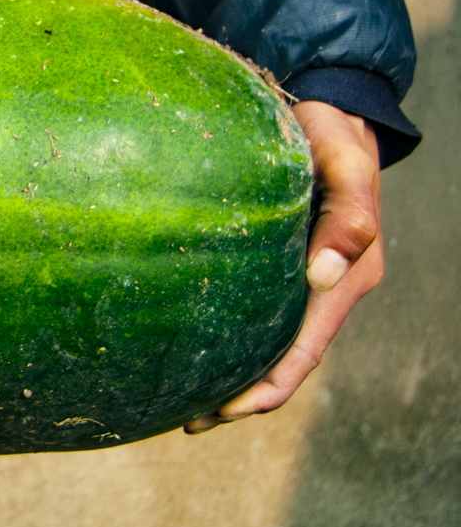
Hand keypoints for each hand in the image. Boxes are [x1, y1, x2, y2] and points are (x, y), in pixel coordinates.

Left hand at [184, 100, 381, 432]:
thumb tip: (326, 274)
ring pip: (265, 339)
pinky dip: (225, 330)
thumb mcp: (347, 161)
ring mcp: (301, 277)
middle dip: (239, 394)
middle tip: (184, 416)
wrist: (328, 109)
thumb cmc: (333, 133)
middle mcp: (325, 287)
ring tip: (175, 393)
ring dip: (229, 369)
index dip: (265, 389)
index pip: (303, 353)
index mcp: (347, 279)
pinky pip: (253, 307)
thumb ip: (350, 213)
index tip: (222, 411)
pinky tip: (182, 332)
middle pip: (281, 359)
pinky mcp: (278, 259)